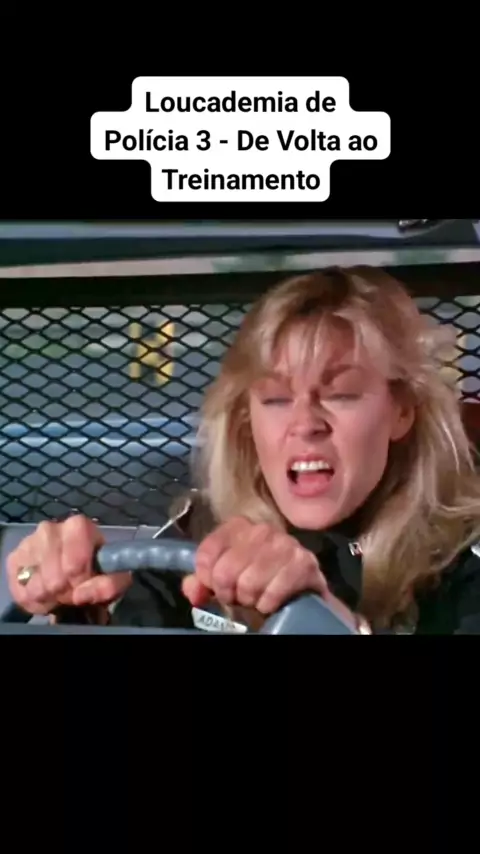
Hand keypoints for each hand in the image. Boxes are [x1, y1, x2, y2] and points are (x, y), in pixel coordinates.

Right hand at [6, 515, 131, 615]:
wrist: (74, 570)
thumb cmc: (97, 570)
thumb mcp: (115, 578)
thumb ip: (109, 585)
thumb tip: (81, 594)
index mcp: (78, 526)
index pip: (75, 564)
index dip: (82, 580)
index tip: (85, 583)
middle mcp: (50, 528)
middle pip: (55, 579)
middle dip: (66, 592)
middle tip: (72, 590)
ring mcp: (29, 543)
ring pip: (37, 588)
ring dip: (51, 597)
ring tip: (60, 591)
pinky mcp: (14, 559)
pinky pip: (22, 593)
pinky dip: (35, 600)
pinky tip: (46, 592)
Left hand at [182, 516, 329, 614]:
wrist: (300, 590)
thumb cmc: (256, 580)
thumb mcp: (225, 577)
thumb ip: (202, 581)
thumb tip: (193, 591)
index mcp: (238, 526)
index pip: (206, 553)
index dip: (206, 579)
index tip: (216, 587)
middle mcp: (262, 529)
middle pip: (225, 571)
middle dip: (228, 593)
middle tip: (238, 596)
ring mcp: (285, 544)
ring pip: (248, 584)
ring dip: (249, 600)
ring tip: (255, 598)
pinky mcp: (304, 563)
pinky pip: (272, 594)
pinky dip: (267, 605)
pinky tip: (271, 602)